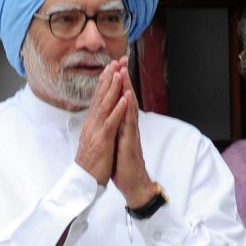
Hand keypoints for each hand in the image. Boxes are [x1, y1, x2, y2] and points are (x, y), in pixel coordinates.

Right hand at [75, 60, 128, 184]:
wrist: (84, 183)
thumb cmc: (91, 164)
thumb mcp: (94, 140)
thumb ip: (96, 127)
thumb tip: (99, 116)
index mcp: (92, 124)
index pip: (98, 98)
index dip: (104, 82)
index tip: (111, 67)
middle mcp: (92, 124)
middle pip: (100, 97)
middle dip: (108, 78)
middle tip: (115, 61)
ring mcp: (96, 132)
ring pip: (105, 106)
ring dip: (112, 88)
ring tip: (119, 73)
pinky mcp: (102, 141)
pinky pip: (111, 123)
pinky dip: (118, 110)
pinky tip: (124, 98)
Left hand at [111, 59, 153, 206]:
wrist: (134, 185)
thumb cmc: (125, 166)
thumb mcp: (117, 144)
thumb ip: (116, 130)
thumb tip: (112, 119)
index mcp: (122, 127)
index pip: (120, 102)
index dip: (117, 86)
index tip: (113, 69)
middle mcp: (128, 127)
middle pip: (126, 99)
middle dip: (123, 80)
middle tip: (121, 60)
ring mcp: (130, 133)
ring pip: (128, 107)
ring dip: (126, 88)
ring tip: (124, 71)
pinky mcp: (130, 142)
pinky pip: (129, 123)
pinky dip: (128, 109)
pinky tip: (127, 97)